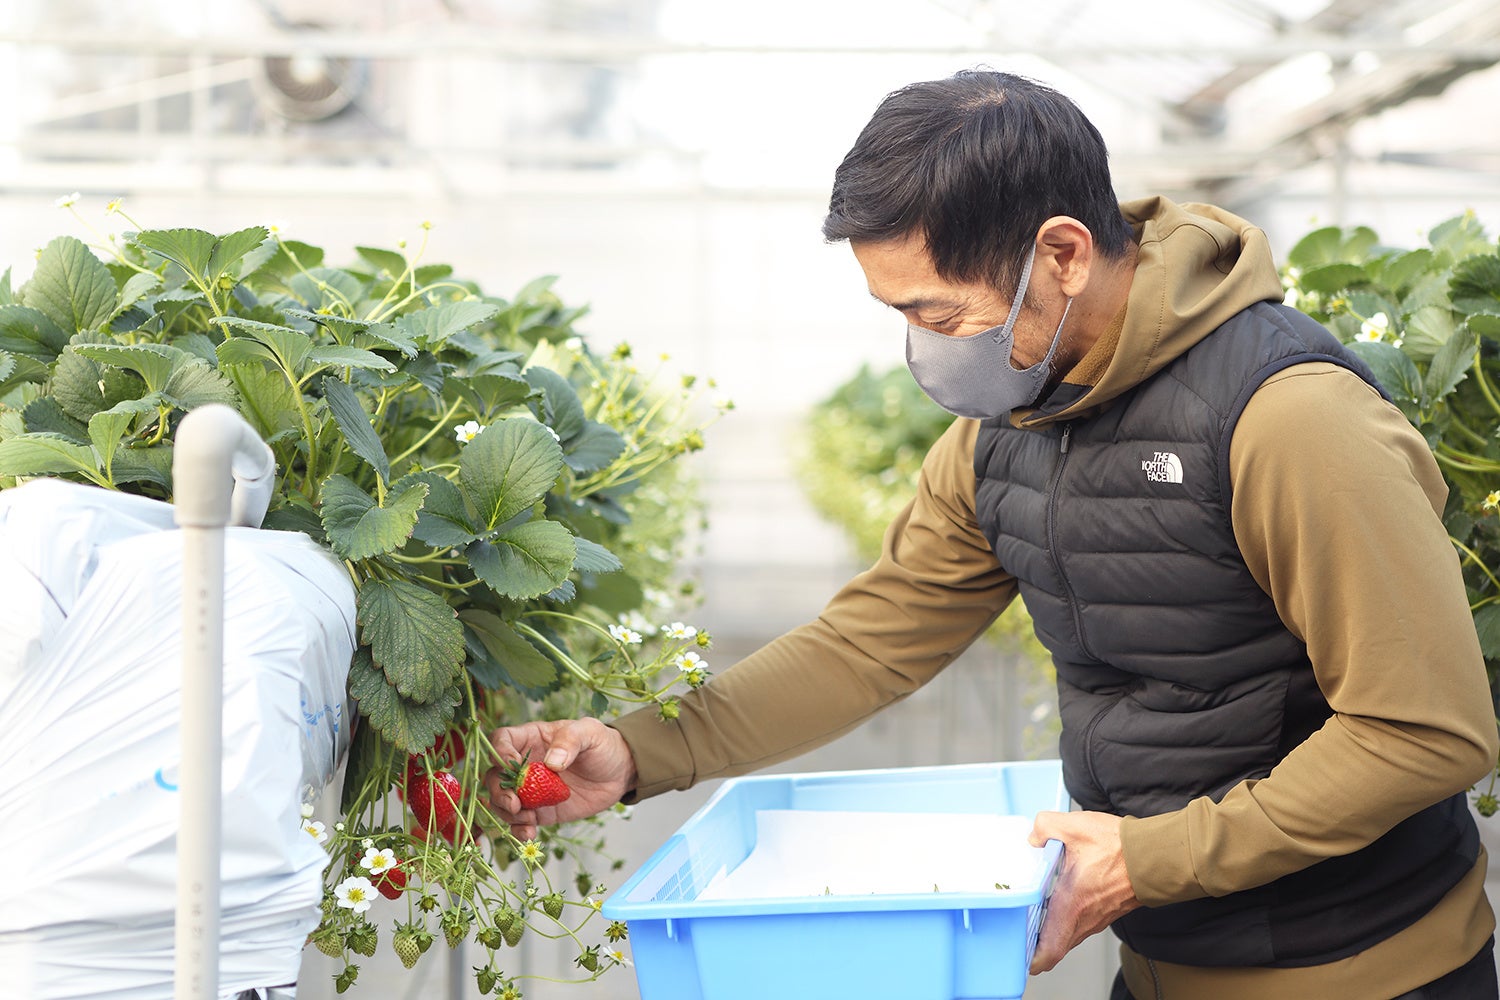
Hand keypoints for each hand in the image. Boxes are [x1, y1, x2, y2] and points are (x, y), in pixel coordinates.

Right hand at [484, 717, 637, 841]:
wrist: (620, 773)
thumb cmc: (602, 745)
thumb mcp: (590, 732)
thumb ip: (570, 740)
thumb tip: (551, 762)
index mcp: (531, 738)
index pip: (501, 740)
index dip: (499, 752)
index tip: (511, 765)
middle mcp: (524, 764)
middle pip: (494, 775)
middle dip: (498, 791)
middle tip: (515, 803)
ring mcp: (530, 790)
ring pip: (502, 801)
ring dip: (506, 813)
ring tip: (527, 819)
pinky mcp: (541, 811)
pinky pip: (520, 822)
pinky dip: (519, 830)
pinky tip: (530, 833)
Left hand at [1027, 810, 1140, 973]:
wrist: (1156, 855)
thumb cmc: (1121, 848)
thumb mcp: (1074, 827)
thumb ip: (1045, 827)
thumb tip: (1034, 838)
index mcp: (1071, 906)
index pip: (1049, 951)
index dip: (1031, 958)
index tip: (1018, 953)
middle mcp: (1085, 919)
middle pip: (1056, 946)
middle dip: (1036, 943)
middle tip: (1019, 929)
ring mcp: (1098, 918)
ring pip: (1069, 934)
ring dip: (1052, 929)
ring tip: (1034, 912)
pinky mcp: (1106, 911)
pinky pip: (1082, 923)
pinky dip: (1068, 918)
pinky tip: (1060, 897)